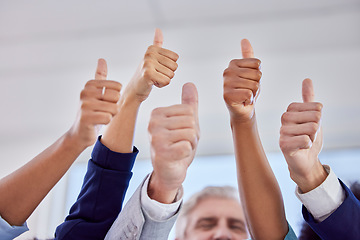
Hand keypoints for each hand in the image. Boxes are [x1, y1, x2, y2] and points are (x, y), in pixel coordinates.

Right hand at [68, 59, 121, 147]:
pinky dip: (106, 122)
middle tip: (102, 111)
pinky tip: (96, 123)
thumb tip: (101, 60)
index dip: (115, 98)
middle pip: (117, 97)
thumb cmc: (92, 112)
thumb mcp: (96, 93)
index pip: (118, 87)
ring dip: (110, 115)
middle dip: (114, 107)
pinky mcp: (86, 118)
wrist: (79, 133)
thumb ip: (100, 77)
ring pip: (114, 108)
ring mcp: (84, 105)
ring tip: (99, 117)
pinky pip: (108, 118)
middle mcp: (85, 92)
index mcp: (90, 84)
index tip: (104, 102)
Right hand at [124, 28, 178, 102]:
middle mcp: (149, 53)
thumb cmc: (145, 74)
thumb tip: (158, 29)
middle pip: (174, 66)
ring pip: (171, 75)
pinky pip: (167, 81)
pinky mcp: (148, 74)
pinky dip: (161, 85)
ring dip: (164, 80)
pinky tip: (152, 83)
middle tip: (155, 75)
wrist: (134, 90)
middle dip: (167, 74)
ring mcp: (148, 63)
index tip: (157, 68)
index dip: (169, 66)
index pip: (175, 58)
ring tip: (153, 79)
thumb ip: (157, 44)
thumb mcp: (152, 57)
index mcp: (152, 48)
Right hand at [148, 83, 198, 202]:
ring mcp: (155, 138)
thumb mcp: (185, 123)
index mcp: (157, 113)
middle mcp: (153, 123)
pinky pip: (187, 147)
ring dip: (190, 145)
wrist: (169, 172)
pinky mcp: (161, 153)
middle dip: (192, 136)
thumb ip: (188, 104)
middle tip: (180, 144)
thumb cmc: (177, 145)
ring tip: (179, 150)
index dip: (192, 125)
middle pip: (191, 122)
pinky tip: (177, 157)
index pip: (189, 111)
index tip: (181, 134)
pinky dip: (186, 153)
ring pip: (191, 134)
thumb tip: (190, 83)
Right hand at [223, 39, 261, 121]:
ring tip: (245, 96)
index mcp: (233, 63)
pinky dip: (249, 100)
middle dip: (256, 85)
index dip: (258, 75)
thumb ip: (248, 56)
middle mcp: (227, 71)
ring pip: (254, 85)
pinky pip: (249, 94)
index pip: (257, 64)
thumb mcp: (251, 71)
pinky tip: (243, 101)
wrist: (243, 110)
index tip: (249, 81)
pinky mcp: (227, 95)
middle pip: (257, 74)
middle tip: (247, 91)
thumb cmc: (247, 90)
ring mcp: (226, 83)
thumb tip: (244, 39)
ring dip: (253, 93)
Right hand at [279, 78, 326, 191]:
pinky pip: (306, 140)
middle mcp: (284, 118)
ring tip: (304, 142)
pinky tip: (301, 148)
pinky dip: (308, 146)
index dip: (319, 120)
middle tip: (308, 136)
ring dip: (312, 138)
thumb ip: (308, 99)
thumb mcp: (312, 117)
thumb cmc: (307, 138)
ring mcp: (282, 131)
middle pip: (315, 117)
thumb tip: (306, 79)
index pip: (317, 108)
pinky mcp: (283, 144)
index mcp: (290, 110)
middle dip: (316, 130)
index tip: (310, 127)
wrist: (305, 161)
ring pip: (312, 129)